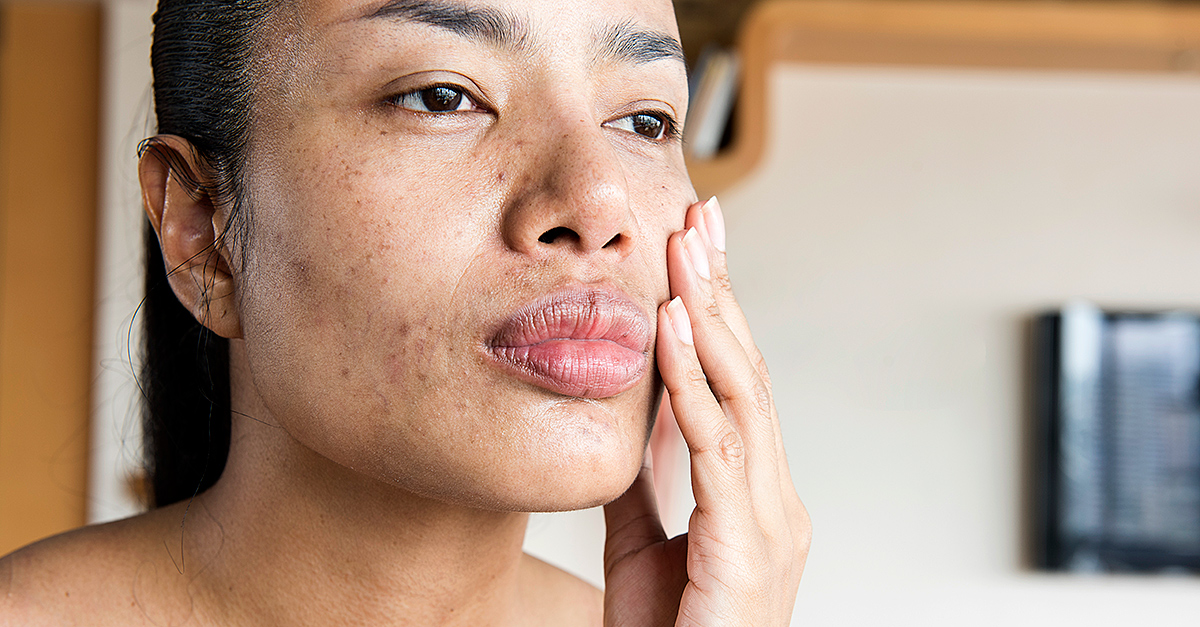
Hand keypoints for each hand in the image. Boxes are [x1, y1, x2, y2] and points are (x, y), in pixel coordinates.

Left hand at [603, 197, 809, 625]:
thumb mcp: (645, 540)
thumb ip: (647, 477)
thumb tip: (632, 413)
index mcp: (752, 492)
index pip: (738, 381)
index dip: (720, 309)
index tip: (699, 245)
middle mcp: (773, 498)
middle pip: (749, 371)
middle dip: (723, 289)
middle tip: (700, 217)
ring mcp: (769, 520)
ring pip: (744, 395)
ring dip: (711, 314)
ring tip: (685, 248)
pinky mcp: (746, 544)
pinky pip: (718, 445)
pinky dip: (694, 379)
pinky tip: (675, 326)